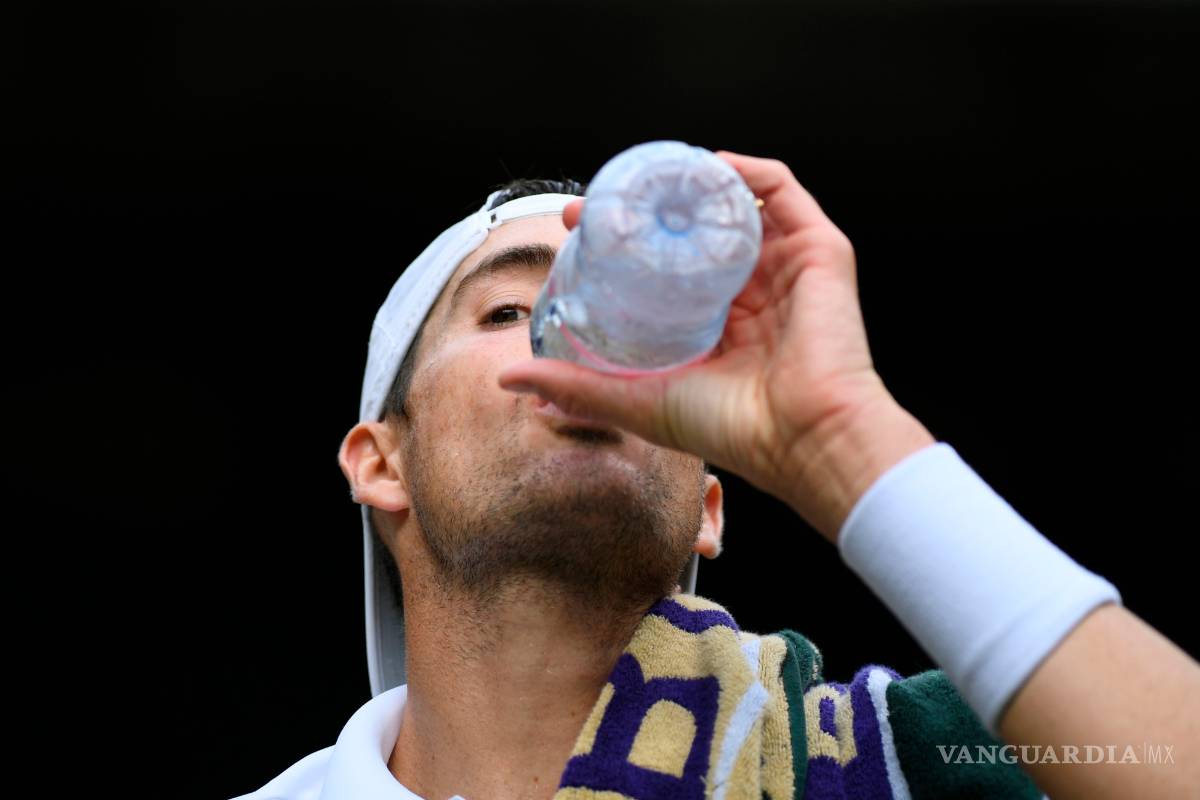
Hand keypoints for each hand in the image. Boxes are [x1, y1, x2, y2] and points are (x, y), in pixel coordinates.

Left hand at [498, 151, 911, 534]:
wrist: (802, 437)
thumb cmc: (730, 428)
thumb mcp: (636, 400)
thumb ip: (575, 387)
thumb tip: (508, 377)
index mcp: (716, 328)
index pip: (662, 269)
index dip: (619, 244)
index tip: (578, 228)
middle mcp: (750, 295)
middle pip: (693, 233)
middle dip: (647, 209)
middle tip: (602, 201)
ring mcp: (784, 271)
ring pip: (733, 206)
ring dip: (692, 182)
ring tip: (651, 174)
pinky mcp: (818, 253)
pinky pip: (781, 192)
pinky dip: (745, 170)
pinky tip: (707, 164)